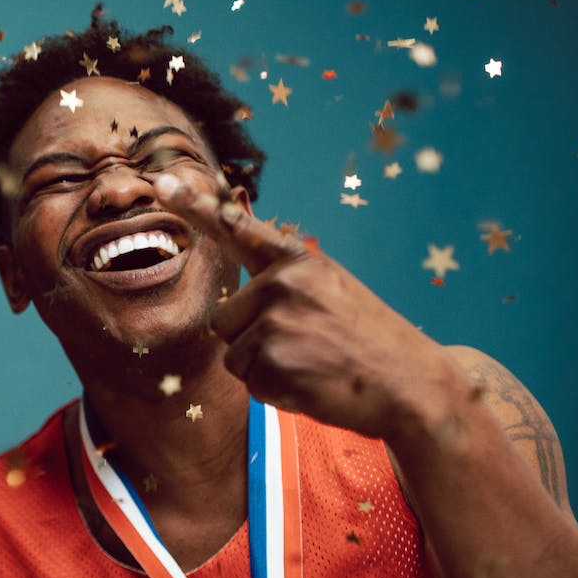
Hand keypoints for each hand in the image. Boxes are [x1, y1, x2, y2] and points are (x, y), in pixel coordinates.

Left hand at [155, 175, 457, 441]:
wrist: (412, 385)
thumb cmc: (368, 343)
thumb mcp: (331, 292)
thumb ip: (286, 284)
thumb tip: (239, 296)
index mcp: (299, 261)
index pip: (237, 230)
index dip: (197, 207)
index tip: (165, 185)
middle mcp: (283, 282)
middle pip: (224, 320)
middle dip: (253, 341)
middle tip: (307, 348)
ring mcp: (277, 320)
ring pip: (234, 355)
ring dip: (264, 369)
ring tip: (312, 365)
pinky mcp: (273, 360)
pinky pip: (250, 382)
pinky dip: (276, 392)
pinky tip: (313, 384)